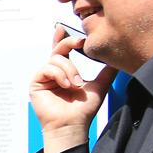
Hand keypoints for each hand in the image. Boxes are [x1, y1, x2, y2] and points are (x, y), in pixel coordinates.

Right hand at [30, 25, 117, 152]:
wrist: (73, 125)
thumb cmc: (83, 110)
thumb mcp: (99, 86)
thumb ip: (106, 72)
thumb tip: (116, 59)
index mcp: (65, 72)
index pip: (63, 51)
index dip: (63, 38)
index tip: (65, 27)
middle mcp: (53, 73)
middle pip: (58, 49)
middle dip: (69, 43)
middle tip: (81, 42)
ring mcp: (44, 78)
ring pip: (56, 59)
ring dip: (69, 69)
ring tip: (76, 85)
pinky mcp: (36, 84)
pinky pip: (47, 69)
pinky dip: (60, 75)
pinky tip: (67, 86)